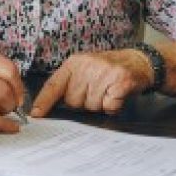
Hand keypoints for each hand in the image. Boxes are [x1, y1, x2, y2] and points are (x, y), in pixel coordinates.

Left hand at [31, 49, 153, 116]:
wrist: (139, 61)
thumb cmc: (108, 69)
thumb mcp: (85, 68)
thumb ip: (69, 83)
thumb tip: (52, 105)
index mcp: (74, 63)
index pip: (54, 84)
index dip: (44, 101)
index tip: (36, 114)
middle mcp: (87, 66)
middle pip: (73, 101)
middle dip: (83, 102)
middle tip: (95, 91)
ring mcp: (104, 73)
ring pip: (91, 106)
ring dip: (99, 104)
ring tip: (107, 91)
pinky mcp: (120, 81)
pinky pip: (108, 106)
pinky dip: (113, 106)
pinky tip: (116, 95)